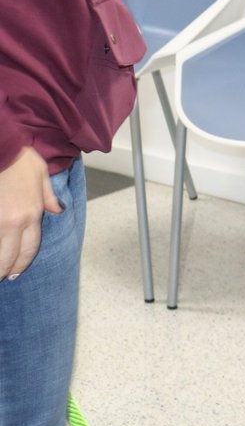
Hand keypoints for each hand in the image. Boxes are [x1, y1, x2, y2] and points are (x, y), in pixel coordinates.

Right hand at [1, 147, 58, 279]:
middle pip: (9, 256)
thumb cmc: (19, 157)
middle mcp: (13, 222)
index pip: (29, 248)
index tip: (14, 273)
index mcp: (31, 214)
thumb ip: (47, 196)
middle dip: (3, 270)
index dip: (21, 263)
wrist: (1, 148)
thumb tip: (57, 210)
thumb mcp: (40, 174)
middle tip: (0, 278)